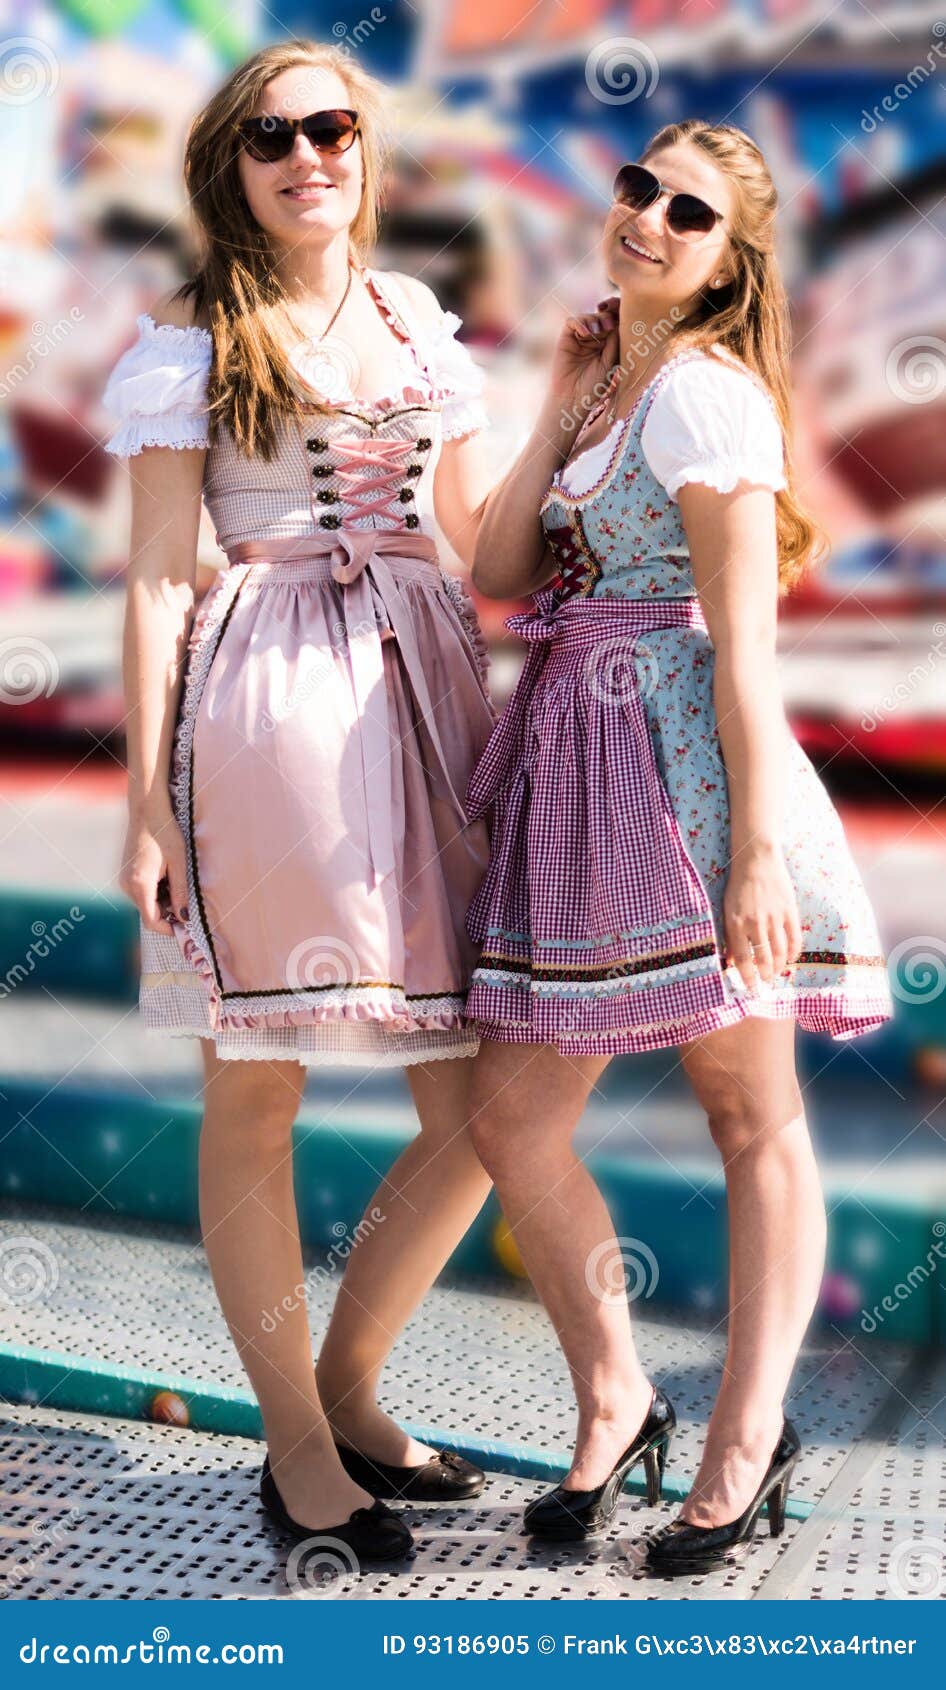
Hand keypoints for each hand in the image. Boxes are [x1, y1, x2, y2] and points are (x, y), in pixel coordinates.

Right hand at [119, 808, 188, 934]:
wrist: (146, 810)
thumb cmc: (164, 832)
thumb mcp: (179, 863)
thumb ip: (181, 892)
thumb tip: (185, 918)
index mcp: (140, 884)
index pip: (152, 921)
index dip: (169, 929)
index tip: (187, 928)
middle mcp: (127, 886)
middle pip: (149, 913)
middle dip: (169, 913)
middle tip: (187, 898)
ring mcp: (124, 880)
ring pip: (146, 904)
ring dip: (163, 901)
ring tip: (177, 878)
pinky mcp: (126, 875)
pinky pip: (142, 893)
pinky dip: (156, 891)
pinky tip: (167, 874)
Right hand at [543, 296, 619, 432]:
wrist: (573, 398)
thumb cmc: (594, 386)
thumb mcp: (611, 361)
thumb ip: (615, 340)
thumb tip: (620, 318)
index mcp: (610, 343)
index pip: (616, 321)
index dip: (620, 313)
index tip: (624, 315)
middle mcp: (596, 337)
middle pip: (604, 315)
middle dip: (608, 314)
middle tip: (609, 324)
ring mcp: (581, 337)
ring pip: (589, 316)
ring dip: (595, 320)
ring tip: (598, 330)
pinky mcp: (566, 338)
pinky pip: (572, 321)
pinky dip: (580, 322)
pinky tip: (585, 333)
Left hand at [722, 842, 802, 990]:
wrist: (756, 859)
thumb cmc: (738, 886)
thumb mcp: (727, 910)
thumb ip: (730, 936)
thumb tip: (731, 961)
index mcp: (735, 923)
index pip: (742, 959)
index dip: (747, 976)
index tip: (750, 987)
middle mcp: (754, 923)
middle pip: (763, 959)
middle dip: (764, 975)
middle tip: (766, 982)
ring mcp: (773, 917)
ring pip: (779, 952)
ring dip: (778, 967)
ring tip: (776, 973)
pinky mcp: (789, 911)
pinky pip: (794, 938)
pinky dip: (793, 952)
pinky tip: (790, 958)